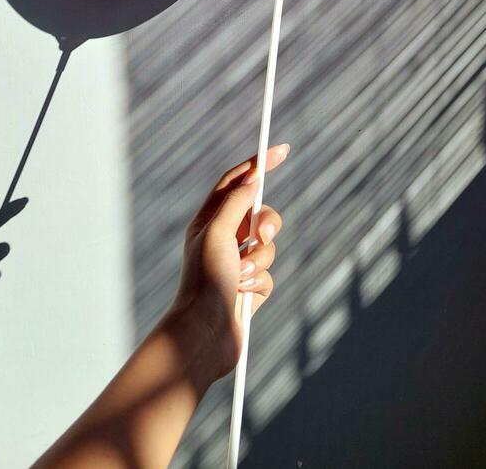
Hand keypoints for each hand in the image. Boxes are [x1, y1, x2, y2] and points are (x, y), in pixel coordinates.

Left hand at [168, 144, 288, 379]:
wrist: (204, 335)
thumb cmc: (204, 282)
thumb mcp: (217, 234)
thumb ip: (236, 203)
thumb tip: (251, 179)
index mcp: (209, 221)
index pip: (237, 182)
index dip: (258, 164)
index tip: (281, 150)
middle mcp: (223, 240)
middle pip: (259, 214)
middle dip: (266, 225)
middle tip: (259, 237)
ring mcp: (237, 264)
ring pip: (268, 247)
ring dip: (259, 262)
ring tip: (241, 279)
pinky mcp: (249, 288)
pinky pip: (269, 275)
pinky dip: (260, 284)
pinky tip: (243, 298)